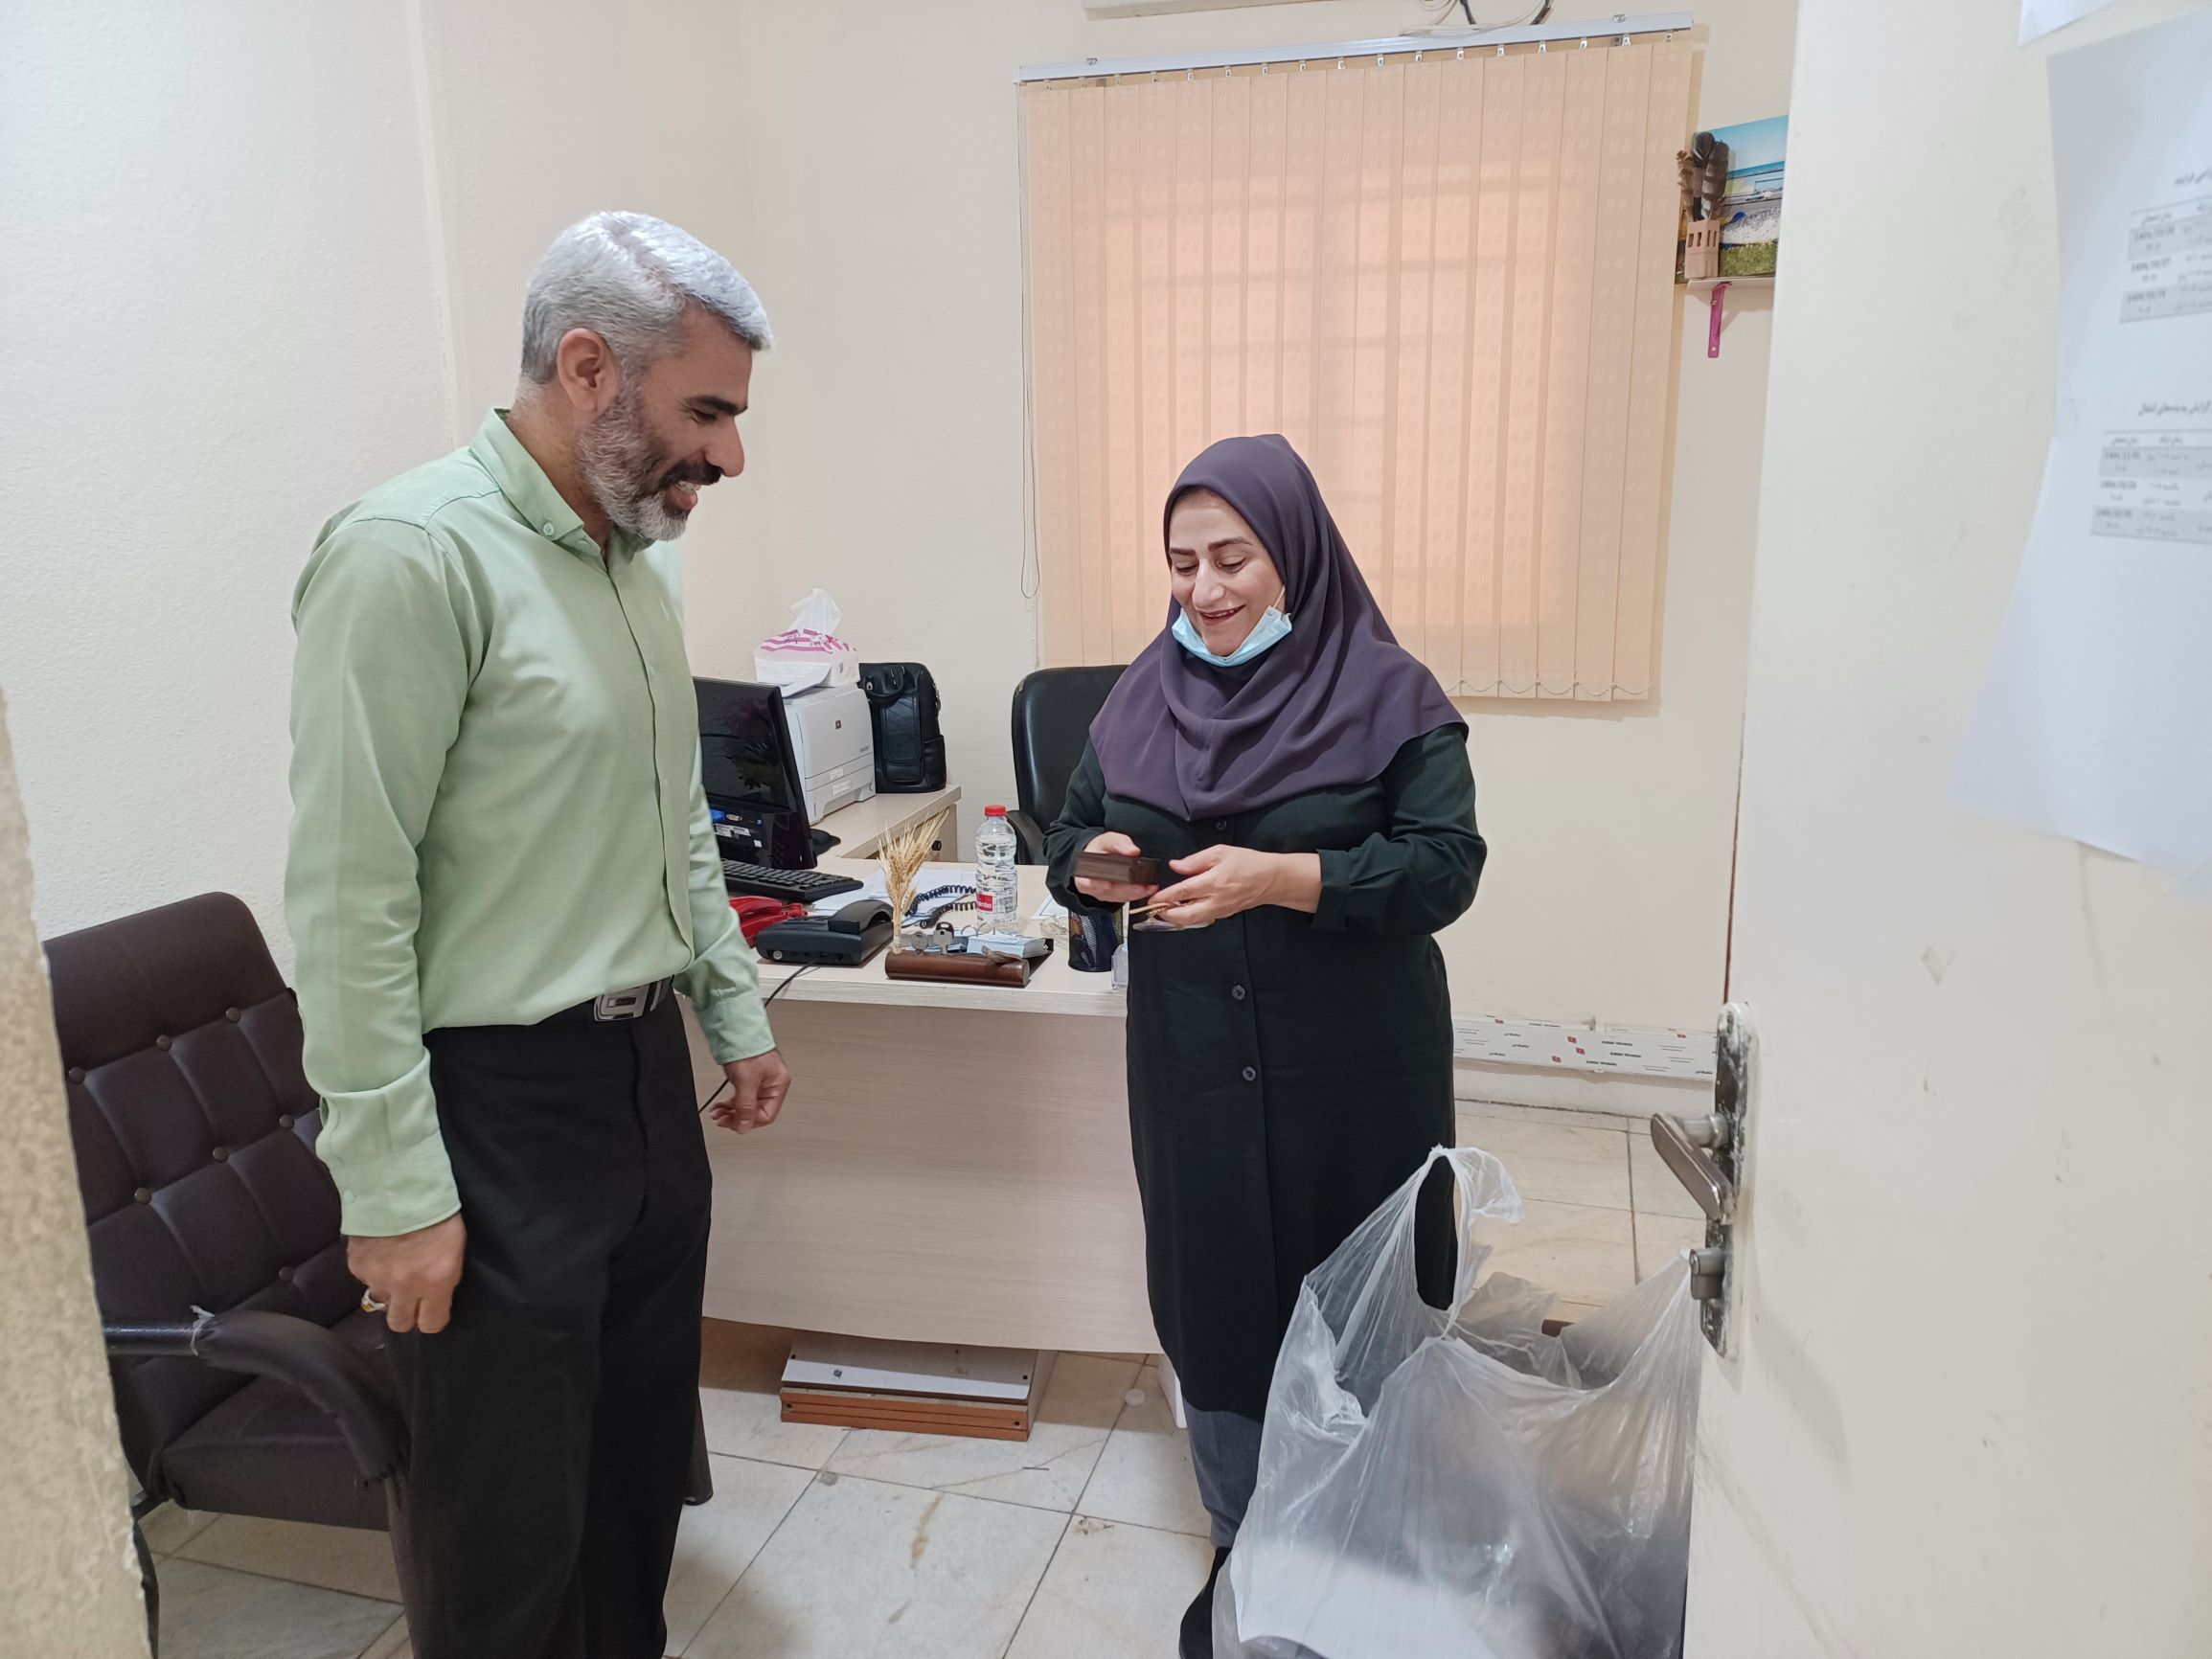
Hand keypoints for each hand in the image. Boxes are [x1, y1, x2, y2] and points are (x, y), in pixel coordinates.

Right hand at [350, 1214, 465, 1334]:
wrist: (399, 1187)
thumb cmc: (438, 1213)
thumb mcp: (454, 1249)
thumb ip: (442, 1278)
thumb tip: (432, 1295)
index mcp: (436, 1283)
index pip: (432, 1324)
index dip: (432, 1318)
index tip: (432, 1310)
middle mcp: (405, 1288)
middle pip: (400, 1324)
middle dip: (406, 1314)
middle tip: (409, 1296)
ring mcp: (378, 1279)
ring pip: (381, 1299)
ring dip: (388, 1289)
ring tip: (395, 1265)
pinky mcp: (358, 1267)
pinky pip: (365, 1279)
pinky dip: (373, 1269)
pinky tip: (380, 1249)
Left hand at [713, 1048, 790, 1134]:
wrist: (736, 1030)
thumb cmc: (747, 1047)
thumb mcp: (746, 1081)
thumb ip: (746, 1106)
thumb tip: (744, 1127)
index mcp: (778, 1085)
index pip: (766, 1115)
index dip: (748, 1122)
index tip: (733, 1124)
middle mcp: (771, 1084)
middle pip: (755, 1112)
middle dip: (737, 1117)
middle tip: (722, 1119)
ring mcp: (759, 1081)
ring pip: (746, 1105)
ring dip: (731, 1112)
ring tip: (719, 1113)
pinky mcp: (748, 1077)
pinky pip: (740, 1097)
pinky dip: (730, 1103)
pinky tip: (721, 1105)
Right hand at [1073, 831, 1160, 904]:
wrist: (1101, 856)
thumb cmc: (1101, 849)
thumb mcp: (1107, 840)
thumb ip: (1119, 843)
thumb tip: (1133, 851)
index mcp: (1084, 872)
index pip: (1088, 882)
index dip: (1097, 885)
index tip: (1108, 885)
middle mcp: (1093, 887)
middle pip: (1108, 892)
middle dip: (1125, 890)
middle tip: (1140, 887)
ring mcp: (1104, 894)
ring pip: (1119, 897)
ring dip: (1135, 893)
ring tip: (1148, 887)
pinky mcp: (1114, 897)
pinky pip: (1126, 898)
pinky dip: (1138, 894)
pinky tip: (1148, 889)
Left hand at [1148, 847, 1320, 928]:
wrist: (1271, 879)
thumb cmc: (1247, 862)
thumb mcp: (1220, 852)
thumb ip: (1195, 860)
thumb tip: (1175, 866)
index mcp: (1214, 882)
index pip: (1183, 892)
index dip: (1165, 896)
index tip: (1152, 896)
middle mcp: (1216, 900)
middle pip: (1185, 915)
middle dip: (1166, 914)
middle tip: (1154, 908)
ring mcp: (1220, 911)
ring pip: (1192, 921)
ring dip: (1176, 917)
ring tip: (1164, 909)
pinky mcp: (1224, 915)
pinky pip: (1202, 919)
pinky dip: (1188, 916)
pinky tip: (1182, 909)